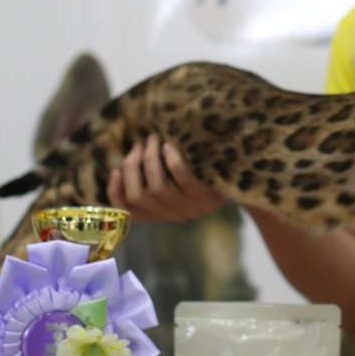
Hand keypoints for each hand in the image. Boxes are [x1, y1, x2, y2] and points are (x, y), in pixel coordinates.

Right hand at [106, 135, 225, 221]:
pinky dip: (172, 161)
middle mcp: (172, 215)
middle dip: (133, 167)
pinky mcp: (205, 198)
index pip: (127, 211)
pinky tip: (170, 146)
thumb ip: (151, 175)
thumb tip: (126, 157)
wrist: (240, 181)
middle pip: (139, 196)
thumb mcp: (174, 179)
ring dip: (150, 160)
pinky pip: (182, 179)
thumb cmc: (199, 174)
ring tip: (153, 140)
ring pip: (157, 188)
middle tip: (138, 144)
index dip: (115, 192)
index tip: (114, 169)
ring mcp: (189, 209)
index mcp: (160, 214)